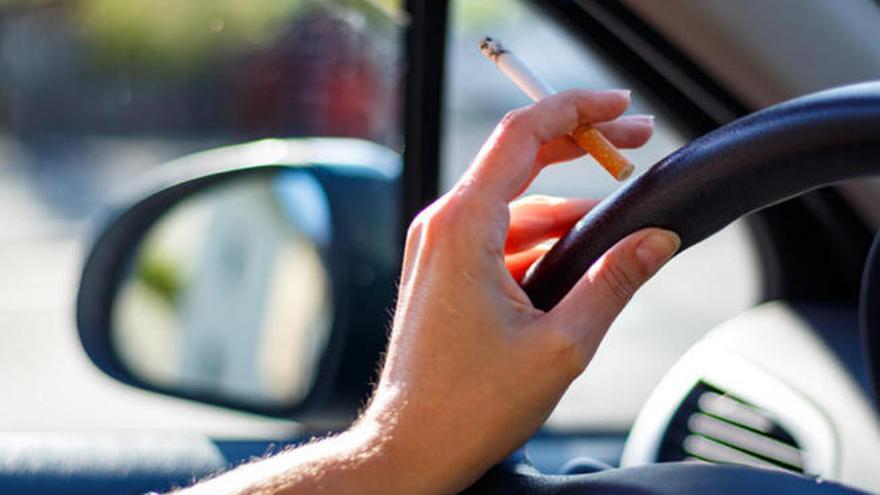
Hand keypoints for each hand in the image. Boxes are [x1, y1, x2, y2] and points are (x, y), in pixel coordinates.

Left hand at [357, 89, 680, 493]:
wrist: (412, 446)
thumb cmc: (468, 405)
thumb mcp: (561, 344)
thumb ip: (615, 282)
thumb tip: (657, 241)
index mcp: (464, 228)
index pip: (522, 135)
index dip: (577, 110)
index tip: (621, 107)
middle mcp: (444, 227)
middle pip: (519, 159)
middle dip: (581, 148)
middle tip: (635, 143)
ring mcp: (441, 248)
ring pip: (514, 204)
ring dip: (567, 205)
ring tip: (620, 221)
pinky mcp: (445, 271)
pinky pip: (500, 236)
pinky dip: (541, 238)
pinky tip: (580, 256)